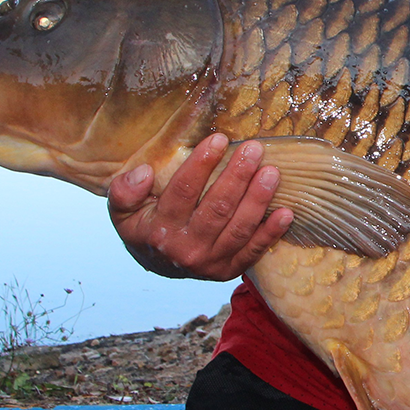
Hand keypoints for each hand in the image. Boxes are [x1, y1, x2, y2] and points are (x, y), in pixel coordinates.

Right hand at [108, 134, 293, 281]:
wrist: (157, 266)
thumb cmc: (144, 227)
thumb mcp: (122, 211)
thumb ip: (124, 191)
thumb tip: (144, 172)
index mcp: (160, 230)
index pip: (183, 191)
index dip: (202, 164)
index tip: (219, 139)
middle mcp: (187, 249)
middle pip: (217, 208)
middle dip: (238, 176)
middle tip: (254, 149)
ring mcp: (211, 263)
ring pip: (239, 228)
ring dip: (258, 199)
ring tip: (272, 172)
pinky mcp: (229, 270)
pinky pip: (254, 251)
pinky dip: (271, 232)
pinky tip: (287, 212)